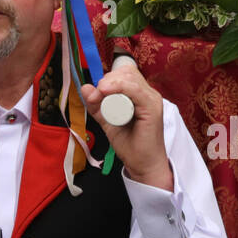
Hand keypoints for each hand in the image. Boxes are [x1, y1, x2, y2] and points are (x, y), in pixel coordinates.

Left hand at [80, 66, 171, 190]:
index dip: (107, 79)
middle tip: (94, 97)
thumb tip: (85, 87)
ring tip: (98, 97)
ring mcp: (151, 99)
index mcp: (140, 95)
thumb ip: (97, 106)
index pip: (123, 74)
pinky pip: (135, 90)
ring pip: (129, 78)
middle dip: (106, 80)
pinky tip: (105, 91)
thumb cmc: (130, 145)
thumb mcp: (107, 121)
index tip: (93, 95)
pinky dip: (119, 87)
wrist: (143, 165)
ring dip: (109, 84)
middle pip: (126, 72)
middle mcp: (148, 94)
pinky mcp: (152, 107)